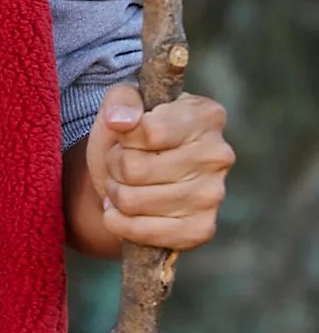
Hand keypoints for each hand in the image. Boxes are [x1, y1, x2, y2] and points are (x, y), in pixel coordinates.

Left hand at [85, 81, 234, 252]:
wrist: (138, 176)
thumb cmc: (134, 133)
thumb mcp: (123, 102)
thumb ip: (122, 100)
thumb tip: (120, 121)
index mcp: (207, 116)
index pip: (147, 131)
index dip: (123, 135)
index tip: (127, 133)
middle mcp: (219, 155)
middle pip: (134, 168)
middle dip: (114, 166)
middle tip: (120, 163)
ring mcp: (214, 195)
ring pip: (132, 200)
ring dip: (115, 193)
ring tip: (123, 184)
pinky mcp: (202, 230)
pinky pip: (143, 232)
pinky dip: (120, 223)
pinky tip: (123, 211)